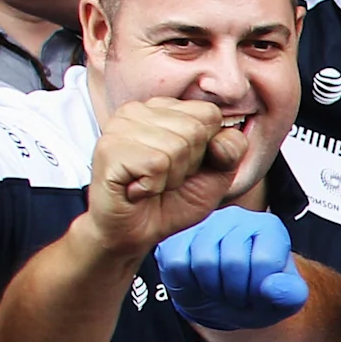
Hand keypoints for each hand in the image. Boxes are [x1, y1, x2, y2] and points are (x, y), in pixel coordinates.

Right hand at [89, 98, 248, 252]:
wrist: (137, 233)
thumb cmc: (174, 200)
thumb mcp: (217, 175)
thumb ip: (230, 151)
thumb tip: (220, 139)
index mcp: (163, 108)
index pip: (209, 113)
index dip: (208, 148)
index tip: (186, 165)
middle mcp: (138, 110)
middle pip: (195, 129)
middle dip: (189, 164)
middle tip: (166, 177)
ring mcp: (119, 126)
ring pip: (176, 146)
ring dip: (171, 178)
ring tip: (150, 182)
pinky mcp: (109, 148)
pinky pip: (157, 164)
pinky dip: (154, 185)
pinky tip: (138, 189)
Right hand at [154, 209, 310, 331]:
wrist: (226, 301)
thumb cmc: (258, 295)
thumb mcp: (285, 300)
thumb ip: (289, 293)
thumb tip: (271, 287)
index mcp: (270, 227)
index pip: (264, 261)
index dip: (260, 289)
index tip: (260, 294)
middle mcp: (237, 217)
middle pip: (232, 261)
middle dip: (236, 292)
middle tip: (238, 296)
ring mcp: (203, 224)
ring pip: (203, 262)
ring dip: (213, 288)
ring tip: (221, 289)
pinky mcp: (176, 237)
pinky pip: (177, 264)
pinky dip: (188, 283)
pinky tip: (199, 282)